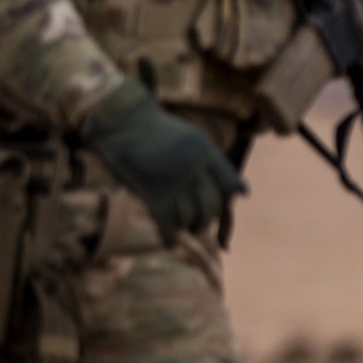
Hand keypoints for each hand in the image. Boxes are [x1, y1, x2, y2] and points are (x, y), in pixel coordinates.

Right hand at [81, 80, 244, 244]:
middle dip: (205, 221)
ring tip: (182, 226)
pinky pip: (168, 225)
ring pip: (191, 218)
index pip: (230, 187)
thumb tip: (242, 193)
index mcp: (207, 151)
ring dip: (187, 227)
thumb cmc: (157, 134)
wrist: (121, 120)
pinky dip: (170, 238)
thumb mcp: (192, 140)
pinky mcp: (151, 191)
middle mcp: (194, 166)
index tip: (226, 232)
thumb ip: (215, 165)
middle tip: (196, 224)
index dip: (229, 212)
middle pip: (212, 207)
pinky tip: (169, 241)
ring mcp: (174, 178)